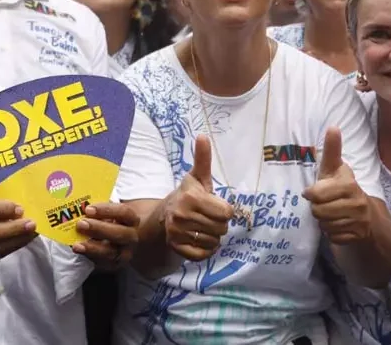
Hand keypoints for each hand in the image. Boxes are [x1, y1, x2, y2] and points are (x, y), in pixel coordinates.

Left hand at [72, 202, 139, 270]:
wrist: (125, 238)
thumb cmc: (114, 220)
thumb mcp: (111, 212)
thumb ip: (101, 209)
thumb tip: (81, 206)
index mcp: (132, 219)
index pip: (124, 212)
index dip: (106, 210)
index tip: (88, 209)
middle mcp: (131, 237)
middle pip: (119, 234)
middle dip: (98, 229)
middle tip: (81, 224)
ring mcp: (125, 253)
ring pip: (111, 253)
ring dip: (92, 248)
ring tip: (77, 245)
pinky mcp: (116, 265)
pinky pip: (104, 263)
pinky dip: (91, 258)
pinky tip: (81, 252)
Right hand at [163, 135, 233, 261]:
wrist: (164, 215)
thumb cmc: (188, 195)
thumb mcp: (197, 177)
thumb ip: (202, 158)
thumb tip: (203, 135)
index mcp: (191, 197)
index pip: (227, 213)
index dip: (224, 210)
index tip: (214, 206)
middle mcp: (182, 215)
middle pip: (222, 228)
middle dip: (219, 224)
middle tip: (208, 217)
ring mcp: (177, 232)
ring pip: (214, 242)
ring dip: (213, 237)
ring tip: (203, 227)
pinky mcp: (176, 247)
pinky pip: (204, 255)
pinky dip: (206, 250)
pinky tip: (200, 239)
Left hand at [303, 127, 371, 244]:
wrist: (369, 216)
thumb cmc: (343, 189)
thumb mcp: (336, 170)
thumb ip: (332, 150)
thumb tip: (333, 127)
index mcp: (349, 185)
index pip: (316, 194)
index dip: (311, 194)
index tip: (313, 192)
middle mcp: (357, 203)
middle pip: (318, 211)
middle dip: (317, 209)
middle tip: (325, 204)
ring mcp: (359, 221)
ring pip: (324, 225)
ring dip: (324, 222)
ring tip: (332, 214)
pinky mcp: (358, 236)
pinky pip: (332, 237)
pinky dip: (332, 233)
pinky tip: (339, 225)